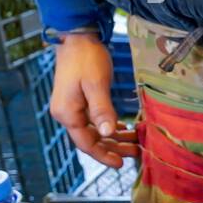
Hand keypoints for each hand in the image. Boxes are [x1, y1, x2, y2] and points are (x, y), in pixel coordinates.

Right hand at [50, 33, 138, 167]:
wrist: (76, 38)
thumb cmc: (86, 59)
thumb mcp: (96, 84)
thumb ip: (102, 110)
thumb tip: (108, 133)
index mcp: (68, 114)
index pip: (86, 144)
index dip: (103, 156)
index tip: (120, 164)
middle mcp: (66, 114)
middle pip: (91, 140)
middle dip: (113, 148)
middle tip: (135, 153)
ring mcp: (71, 108)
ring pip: (94, 131)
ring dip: (113, 138)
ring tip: (134, 143)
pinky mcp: (78, 101)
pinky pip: (94, 120)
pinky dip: (109, 126)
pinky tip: (123, 128)